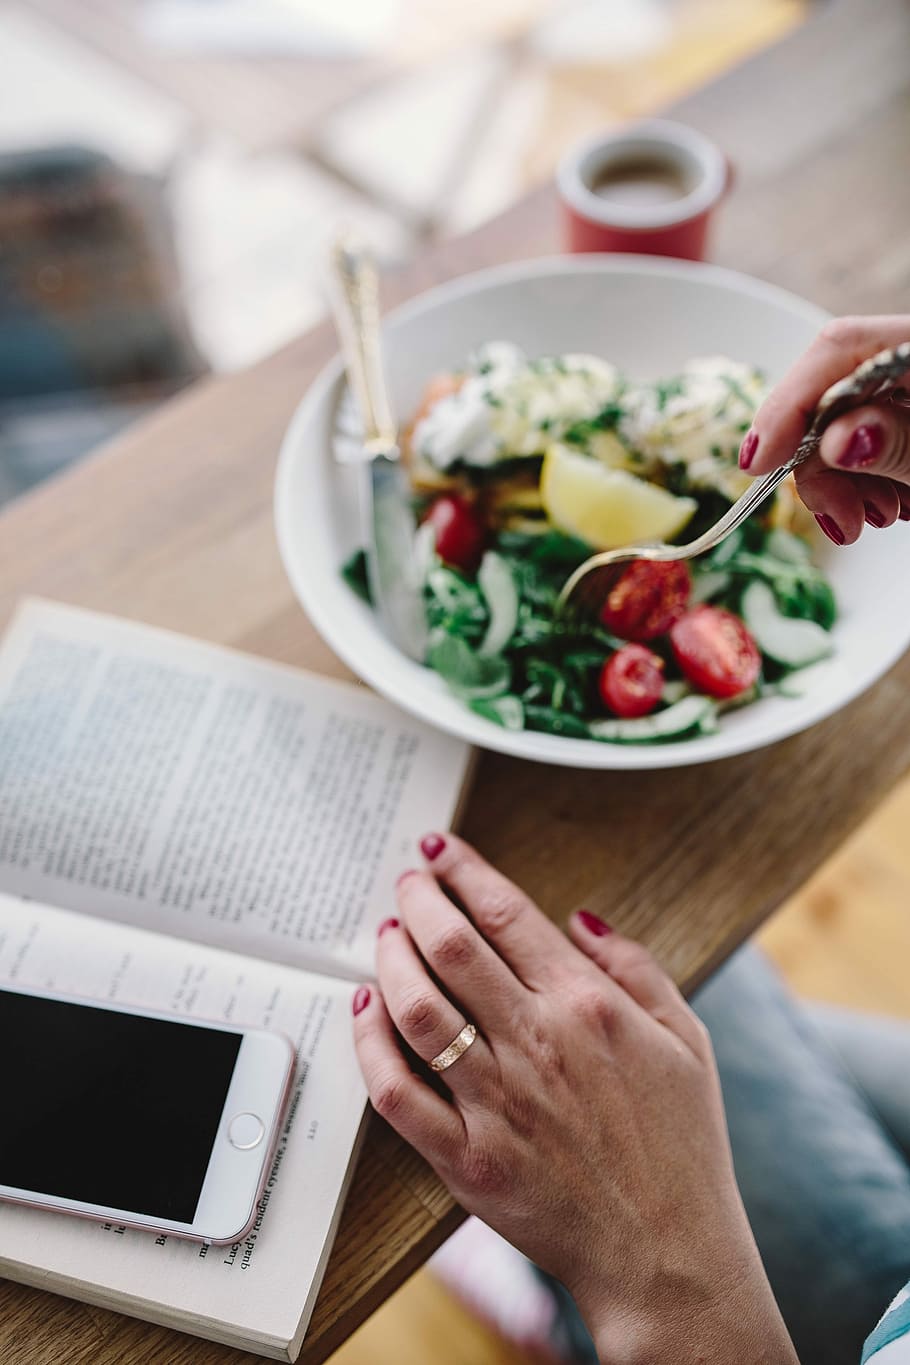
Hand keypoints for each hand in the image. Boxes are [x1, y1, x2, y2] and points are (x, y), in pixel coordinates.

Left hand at [352, 835, 796, 1364]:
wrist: (668, 1252)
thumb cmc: (683, 1145)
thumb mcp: (686, 1037)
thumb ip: (635, 965)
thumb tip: (579, 916)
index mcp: (588, 1006)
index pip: (508, 914)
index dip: (464, 872)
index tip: (439, 850)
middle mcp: (536, 1044)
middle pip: (452, 948)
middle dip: (418, 900)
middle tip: (406, 883)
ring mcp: (496, 1102)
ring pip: (418, 1009)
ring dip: (391, 959)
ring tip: (385, 934)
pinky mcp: (467, 1158)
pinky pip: (398, 1093)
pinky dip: (370, 1045)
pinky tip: (364, 1011)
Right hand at [741, 315, 909, 544]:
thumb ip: (900, 442)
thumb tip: (836, 441)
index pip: (839, 348)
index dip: (788, 403)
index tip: (756, 462)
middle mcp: (903, 359)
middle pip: (828, 394)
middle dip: (818, 464)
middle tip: (837, 516)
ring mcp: (899, 392)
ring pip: (837, 428)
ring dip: (839, 484)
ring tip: (869, 519)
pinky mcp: (897, 421)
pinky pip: (860, 447)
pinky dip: (862, 485)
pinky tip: (887, 507)